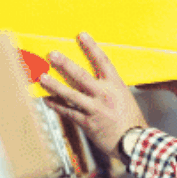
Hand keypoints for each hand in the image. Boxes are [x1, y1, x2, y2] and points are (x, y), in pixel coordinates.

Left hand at [40, 32, 147, 156]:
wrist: (135, 142)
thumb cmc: (131, 121)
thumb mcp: (124, 98)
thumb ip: (109, 88)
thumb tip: (92, 80)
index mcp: (116, 86)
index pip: (103, 61)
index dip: (91, 47)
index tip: (81, 35)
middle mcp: (104, 95)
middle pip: (81, 76)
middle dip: (65, 64)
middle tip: (52, 55)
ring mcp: (95, 109)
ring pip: (70, 94)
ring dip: (54, 85)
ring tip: (42, 77)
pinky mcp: (87, 123)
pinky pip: (68, 112)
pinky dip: (56, 105)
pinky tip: (47, 99)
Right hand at [140, 39, 176, 137]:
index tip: (165, 19)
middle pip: (171, 49)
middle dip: (159, 44)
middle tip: (142, 37)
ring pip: (163, 65)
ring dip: (151, 63)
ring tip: (135, 58)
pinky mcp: (175, 86)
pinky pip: (160, 83)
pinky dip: (149, 83)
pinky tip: (138, 82)